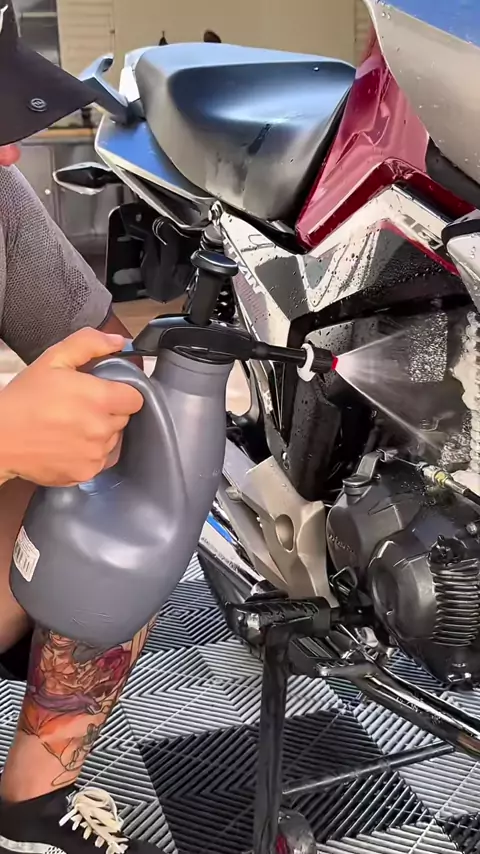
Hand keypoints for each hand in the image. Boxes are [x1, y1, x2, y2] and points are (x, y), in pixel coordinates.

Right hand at [0, 328, 142, 485]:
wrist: (0, 439)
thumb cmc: (24, 399)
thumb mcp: (53, 360)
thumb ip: (89, 344)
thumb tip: (118, 341)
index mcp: (100, 399)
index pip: (135, 398)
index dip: (121, 393)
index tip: (104, 392)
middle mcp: (102, 429)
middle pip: (124, 419)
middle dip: (108, 411)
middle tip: (80, 407)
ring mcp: (95, 454)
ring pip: (114, 440)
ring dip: (100, 433)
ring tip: (72, 426)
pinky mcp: (87, 473)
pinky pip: (101, 460)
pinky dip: (90, 452)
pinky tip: (69, 444)